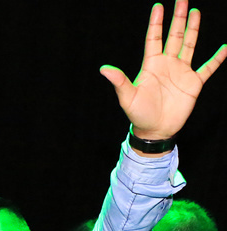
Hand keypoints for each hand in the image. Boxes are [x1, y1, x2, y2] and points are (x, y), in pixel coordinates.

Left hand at [100, 0, 226, 139]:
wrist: (155, 130)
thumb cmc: (138, 114)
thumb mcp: (127, 97)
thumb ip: (119, 81)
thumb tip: (103, 69)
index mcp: (151, 65)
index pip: (154, 38)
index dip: (156, 22)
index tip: (159, 5)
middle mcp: (167, 64)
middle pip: (173, 36)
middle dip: (177, 18)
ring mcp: (181, 72)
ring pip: (189, 45)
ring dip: (193, 29)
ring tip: (195, 12)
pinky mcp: (193, 83)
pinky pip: (208, 67)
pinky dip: (217, 58)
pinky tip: (225, 47)